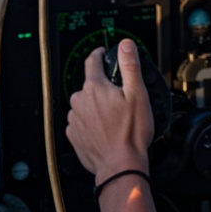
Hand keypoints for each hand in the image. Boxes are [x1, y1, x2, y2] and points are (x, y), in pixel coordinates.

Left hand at [65, 38, 153, 183]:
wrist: (120, 165)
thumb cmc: (130, 134)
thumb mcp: (138, 94)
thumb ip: (130, 66)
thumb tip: (125, 45)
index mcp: (95, 87)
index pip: (92, 61)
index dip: (99, 54)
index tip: (102, 53)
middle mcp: (80, 101)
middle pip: (90, 86)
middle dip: (102, 89)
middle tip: (119, 101)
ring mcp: (74, 118)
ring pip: (85, 105)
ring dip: (96, 108)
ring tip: (113, 120)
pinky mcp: (73, 135)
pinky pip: (81, 122)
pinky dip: (91, 124)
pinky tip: (104, 131)